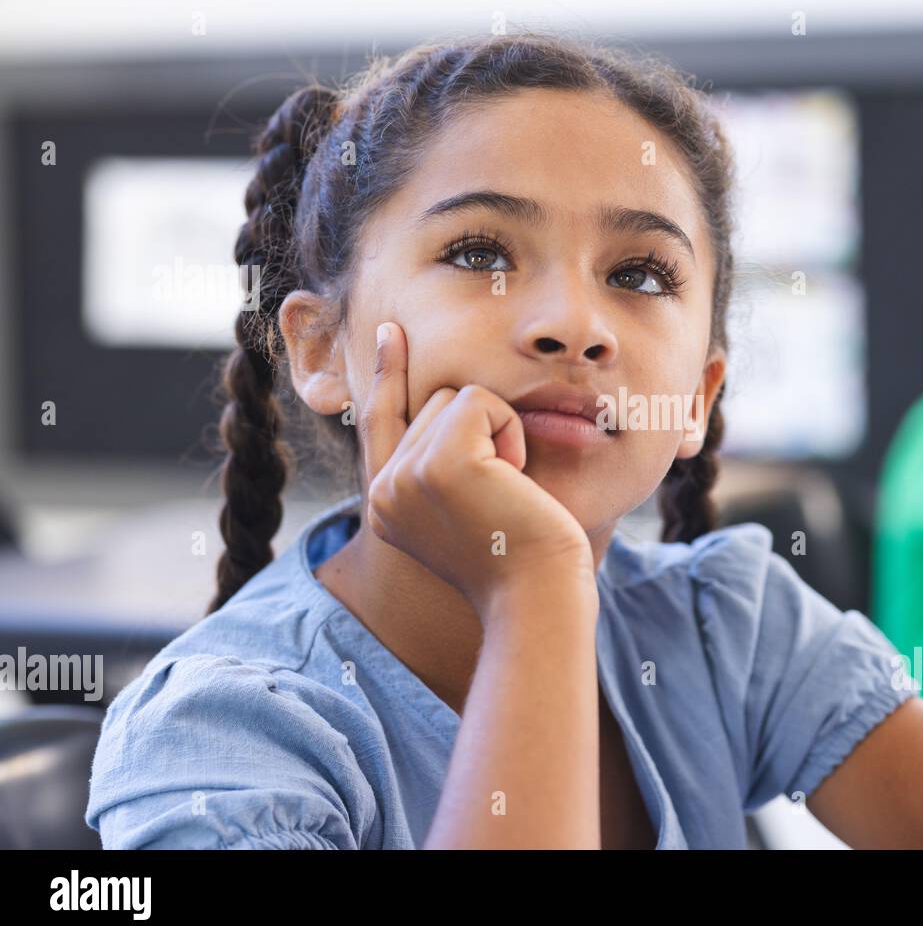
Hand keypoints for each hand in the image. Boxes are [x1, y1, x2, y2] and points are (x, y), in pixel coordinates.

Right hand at [360, 321, 596, 618]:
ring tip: (508, 488)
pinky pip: (479, 400)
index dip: (387, 375)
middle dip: (482, 430)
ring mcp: (406, 477)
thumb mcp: (472, 510)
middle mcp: (383, 493)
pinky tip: (515, 478)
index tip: (391, 331)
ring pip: (455, 396)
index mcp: (386, 507)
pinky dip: (510, 430)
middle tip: (504, 491)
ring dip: (498, 431)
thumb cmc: (525, 558)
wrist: (539, 594)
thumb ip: (445, 468)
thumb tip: (456, 402)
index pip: (380, 424)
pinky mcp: (438, 463)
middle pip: (431, 404)